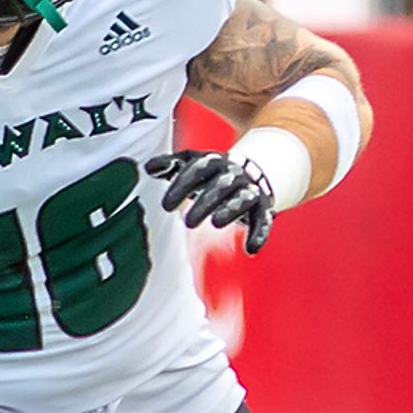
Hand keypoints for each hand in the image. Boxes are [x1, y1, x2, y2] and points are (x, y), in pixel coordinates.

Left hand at [146, 149, 280, 252]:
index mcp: (215, 162)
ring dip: (231, 211)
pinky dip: (259, 235)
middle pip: (221, 185)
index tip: (166, 206)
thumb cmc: (211, 173)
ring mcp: (250, 191)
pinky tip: (250, 250)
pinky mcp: (263, 209)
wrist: (251, 172)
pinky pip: (264, 221)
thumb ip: (170, 165)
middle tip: (187, 223)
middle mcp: (235, 174)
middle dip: (205, 202)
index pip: (199, 168)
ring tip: (216, 223)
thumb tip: (149, 168)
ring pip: (244, 199)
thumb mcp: (191, 164)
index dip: (182, 185)